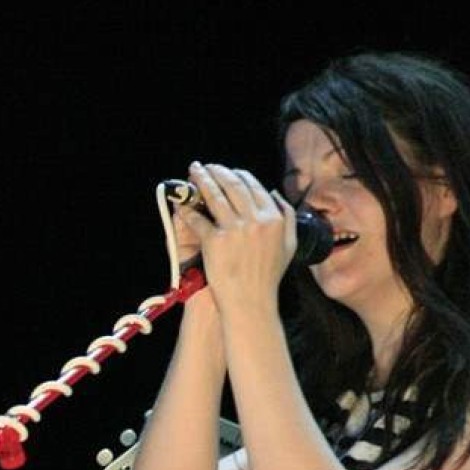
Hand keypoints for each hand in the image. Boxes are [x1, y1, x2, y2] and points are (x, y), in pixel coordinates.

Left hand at [174, 161, 298, 314]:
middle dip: (217, 171)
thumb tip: (273, 192)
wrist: (251, 302)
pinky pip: (198, 219)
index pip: (254, 186)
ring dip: (201, 180)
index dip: (238, 175)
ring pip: (215, 195)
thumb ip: (287, 216)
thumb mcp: (289, 245)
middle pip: (233, 185)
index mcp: (274, 218)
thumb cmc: (268, 277)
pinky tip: (181, 203)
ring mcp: (235, 229)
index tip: (227, 171)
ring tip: (193, 172)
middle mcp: (256, 220)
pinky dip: (188, 209)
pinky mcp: (215, 241)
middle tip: (206, 166)